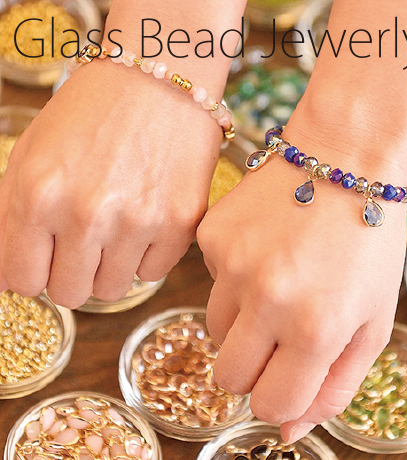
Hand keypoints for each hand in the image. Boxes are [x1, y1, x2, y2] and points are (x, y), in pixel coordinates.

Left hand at [0, 59, 222, 306]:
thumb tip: (5, 277)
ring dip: (110, 266)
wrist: (159, 80)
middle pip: (70, 294)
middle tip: (84, 243)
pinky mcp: (181, 223)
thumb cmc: (91, 113)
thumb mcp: (31, 154)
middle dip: (71, 274)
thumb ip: (8, 217)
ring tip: (117, 227)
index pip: (21, 281)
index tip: (47, 258)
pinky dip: (146, 255)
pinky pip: (153, 273)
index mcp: (39, 195)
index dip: (33, 272)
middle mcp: (89, 215)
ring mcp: (140, 221)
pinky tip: (147, 219)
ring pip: (113, 290)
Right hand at [197, 126, 406, 441]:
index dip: (278, 398)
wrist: (342, 159)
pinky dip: (234, 278)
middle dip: (253, 367)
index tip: (286, 376)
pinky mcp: (210, 235)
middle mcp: (265, 298)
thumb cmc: (366, 241)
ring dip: (242, 322)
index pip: (269, 405)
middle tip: (278, 334)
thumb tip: (287, 430)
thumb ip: (332, 387)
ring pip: (214, 330)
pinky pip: (210, 281)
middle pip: (228, 376)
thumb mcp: (372, 321)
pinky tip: (263, 249)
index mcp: (314, 327)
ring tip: (274, 284)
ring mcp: (231, 263)